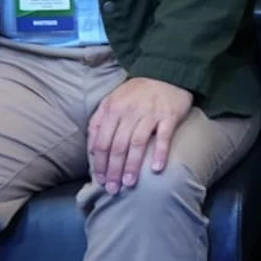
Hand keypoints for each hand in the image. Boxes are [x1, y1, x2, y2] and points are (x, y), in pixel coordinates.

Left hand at [87, 77, 193, 192]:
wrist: (166, 71)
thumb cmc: (137, 92)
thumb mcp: (112, 100)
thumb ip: (99, 121)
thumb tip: (91, 148)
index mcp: (112, 109)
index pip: (102, 142)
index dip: (99, 164)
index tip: (100, 181)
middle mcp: (129, 111)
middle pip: (117, 146)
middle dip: (113, 171)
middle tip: (113, 189)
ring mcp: (150, 113)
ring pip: (137, 144)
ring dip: (132, 166)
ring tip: (129, 184)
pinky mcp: (169, 115)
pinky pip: (164, 137)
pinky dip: (160, 153)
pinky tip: (156, 169)